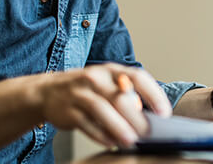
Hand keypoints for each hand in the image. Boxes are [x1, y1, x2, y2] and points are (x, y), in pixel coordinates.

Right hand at [36, 63, 170, 147]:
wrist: (48, 92)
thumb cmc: (87, 89)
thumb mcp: (107, 84)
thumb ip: (127, 96)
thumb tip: (152, 118)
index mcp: (111, 70)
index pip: (138, 77)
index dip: (153, 94)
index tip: (163, 112)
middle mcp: (96, 78)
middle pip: (120, 97)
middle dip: (136, 117)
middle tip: (148, 133)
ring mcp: (80, 93)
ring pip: (102, 109)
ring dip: (119, 127)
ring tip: (131, 140)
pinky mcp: (68, 110)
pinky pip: (86, 124)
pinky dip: (101, 135)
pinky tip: (111, 142)